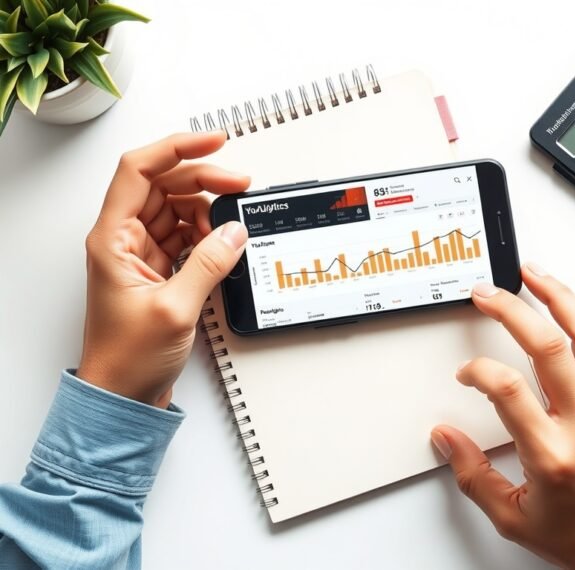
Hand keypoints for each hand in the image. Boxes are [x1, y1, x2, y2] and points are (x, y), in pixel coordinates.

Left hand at [77, 132, 249, 407]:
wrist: (122, 395)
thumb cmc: (126, 358)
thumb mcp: (175, 308)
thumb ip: (209, 263)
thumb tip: (235, 231)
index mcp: (112, 238)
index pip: (139, 170)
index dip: (177, 149)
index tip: (213, 141)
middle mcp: (124, 239)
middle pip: (165, 185)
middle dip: (204, 179)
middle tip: (240, 183)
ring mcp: (142, 254)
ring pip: (179, 209)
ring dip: (209, 210)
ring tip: (233, 224)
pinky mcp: (159, 270)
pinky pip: (187, 236)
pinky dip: (209, 235)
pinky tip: (224, 243)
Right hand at [431, 264, 574, 568]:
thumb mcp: (512, 517)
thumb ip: (472, 474)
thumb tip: (444, 435)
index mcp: (552, 456)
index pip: (506, 389)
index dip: (479, 370)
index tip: (469, 372)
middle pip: (547, 346)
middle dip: (511, 309)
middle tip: (489, 293)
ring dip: (560, 298)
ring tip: (536, 276)